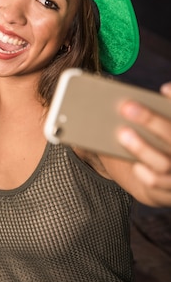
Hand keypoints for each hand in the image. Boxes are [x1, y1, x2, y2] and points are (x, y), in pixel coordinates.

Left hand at [117, 81, 170, 205]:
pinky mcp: (168, 193)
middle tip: (125, 106)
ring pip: (165, 162)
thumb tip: (116, 103)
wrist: (156, 184)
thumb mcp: (149, 132)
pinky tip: (134, 165)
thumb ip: (141, 118)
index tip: (164, 89)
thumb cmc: (151, 149)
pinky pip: (157, 183)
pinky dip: (145, 174)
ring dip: (142, 148)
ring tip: (122, 133)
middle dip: (151, 120)